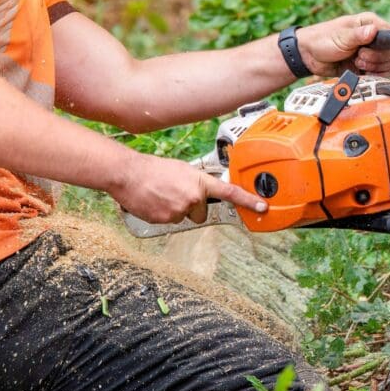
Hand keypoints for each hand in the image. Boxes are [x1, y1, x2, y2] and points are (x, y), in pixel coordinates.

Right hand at [110, 153, 267, 223]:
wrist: (127, 174)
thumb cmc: (153, 169)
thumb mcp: (181, 169)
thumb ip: (196, 181)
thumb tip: (203, 190)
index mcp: (200, 182)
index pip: (229, 192)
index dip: (247, 200)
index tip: (262, 207)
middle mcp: (193, 197)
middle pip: (202, 212)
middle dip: (192, 206)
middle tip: (175, 193)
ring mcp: (180, 210)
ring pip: (185, 217)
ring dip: (176, 209)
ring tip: (161, 194)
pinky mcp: (166, 220)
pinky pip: (171, 221)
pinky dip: (164, 214)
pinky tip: (154, 201)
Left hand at [296, 13, 389, 76]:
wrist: (309, 56)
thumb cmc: (321, 39)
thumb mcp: (340, 37)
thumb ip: (358, 35)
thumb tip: (374, 31)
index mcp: (369, 23)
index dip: (384, 46)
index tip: (367, 49)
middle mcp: (373, 37)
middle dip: (376, 59)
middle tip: (358, 57)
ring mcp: (371, 53)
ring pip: (387, 65)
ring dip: (372, 68)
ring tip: (356, 63)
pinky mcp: (366, 66)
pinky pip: (379, 74)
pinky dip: (371, 76)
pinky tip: (359, 71)